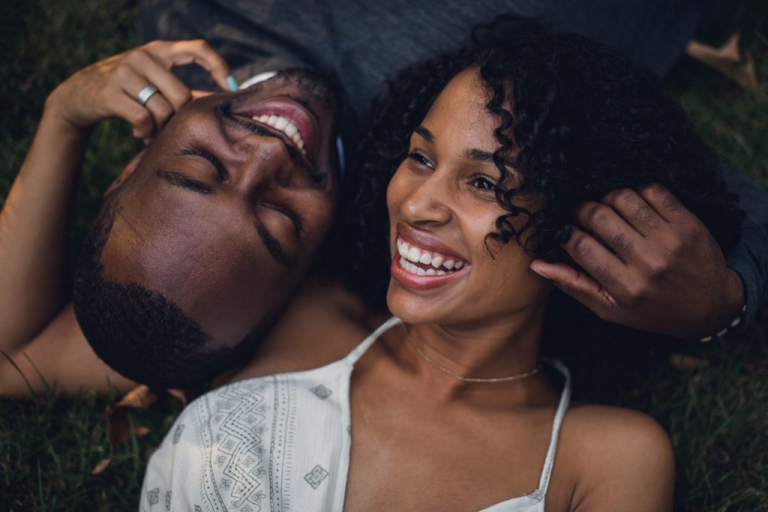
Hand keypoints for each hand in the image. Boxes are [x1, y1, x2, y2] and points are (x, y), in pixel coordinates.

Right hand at [46, 40, 230, 138]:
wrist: (80, 94)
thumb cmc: (129, 91)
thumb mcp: (155, 82)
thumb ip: (184, 91)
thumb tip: (219, 104)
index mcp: (160, 50)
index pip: (198, 49)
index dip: (218, 66)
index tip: (231, 88)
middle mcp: (144, 56)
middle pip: (182, 95)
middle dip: (179, 118)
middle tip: (171, 129)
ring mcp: (125, 71)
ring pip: (163, 110)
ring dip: (161, 129)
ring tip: (153, 133)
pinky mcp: (110, 92)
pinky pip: (143, 119)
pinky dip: (145, 132)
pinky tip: (140, 133)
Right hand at [529, 184, 743, 339]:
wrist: (711, 305)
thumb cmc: (652, 309)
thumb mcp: (609, 309)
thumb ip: (573, 285)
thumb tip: (537, 264)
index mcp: (625, 287)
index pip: (579, 245)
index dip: (565, 232)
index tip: (566, 232)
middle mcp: (648, 263)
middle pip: (597, 216)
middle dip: (583, 211)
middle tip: (585, 218)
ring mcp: (670, 240)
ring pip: (622, 197)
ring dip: (608, 199)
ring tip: (611, 212)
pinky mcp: (688, 223)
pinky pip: (652, 190)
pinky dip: (637, 193)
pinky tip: (637, 209)